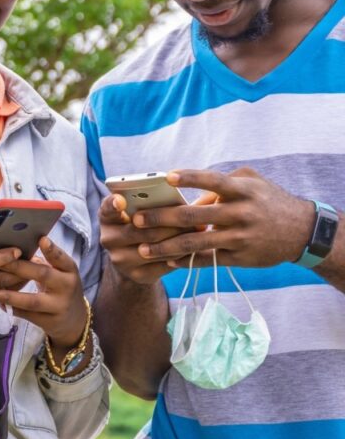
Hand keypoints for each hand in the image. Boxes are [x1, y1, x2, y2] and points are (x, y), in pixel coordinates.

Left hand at [0, 237, 86, 347]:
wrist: (75, 320)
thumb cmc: (59, 289)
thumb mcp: (59, 274)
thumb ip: (41, 263)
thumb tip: (11, 251)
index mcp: (69, 270)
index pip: (62, 259)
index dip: (52, 250)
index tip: (41, 239)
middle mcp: (67, 287)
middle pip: (43, 275)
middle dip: (18, 268)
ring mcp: (59, 306)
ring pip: (32, 301)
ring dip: (9, 296)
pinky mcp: (50, 322)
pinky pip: (27, 315)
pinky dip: (11, 309)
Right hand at [99, 192, 184, 284]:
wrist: (134, 261)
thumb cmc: (142, 225)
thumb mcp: (138, 211)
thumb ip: (149, 201)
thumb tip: (178, 198)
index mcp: (108, 218)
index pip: (107, 209)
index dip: (113, 205)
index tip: (121, 200)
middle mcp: (109, 239)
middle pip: (140, 229)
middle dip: (170, 222)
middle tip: (193, 215)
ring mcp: (121, 260)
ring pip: (156, 248)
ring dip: (180, 238)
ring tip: (199, 229)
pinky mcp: (137, 275)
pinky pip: (164, 263)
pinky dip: (181, 254)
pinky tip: (192, 246)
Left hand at [133, 168, 313, 267]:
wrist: (302, 232)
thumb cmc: (268, 201)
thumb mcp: (251, 185)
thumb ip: (221, 186)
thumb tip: (188, 196)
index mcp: (243, 191)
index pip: (213, 181)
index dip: (191, 178)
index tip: (167, 177)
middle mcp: (241, 213)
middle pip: (194, 215)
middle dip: (161, 218)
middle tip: (136, 221)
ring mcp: (239, 237)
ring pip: (195, 242)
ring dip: (166, 247)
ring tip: (143, 249)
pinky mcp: (239, 257)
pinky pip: (207, 260)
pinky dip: (186, 260)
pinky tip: (168, 261)